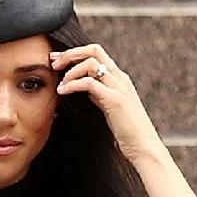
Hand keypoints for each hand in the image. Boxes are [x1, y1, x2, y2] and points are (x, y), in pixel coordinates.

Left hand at [51, 43, 163, 165]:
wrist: (143, 146)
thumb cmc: (126, 131)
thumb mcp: (110, 107)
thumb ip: (99, 94)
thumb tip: (84, 87)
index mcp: (119, 78)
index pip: (96, 53)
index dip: (75, 53)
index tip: (58, 60)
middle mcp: (120, 78)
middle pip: (94, 50)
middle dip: (70, 54)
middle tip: (53, 63)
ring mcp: (119, 87)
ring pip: (91, 63)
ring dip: (70, 71)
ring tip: (59, 85)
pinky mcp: (114, 100)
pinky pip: (89, 83)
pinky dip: (72, 85)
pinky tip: (63, 92)